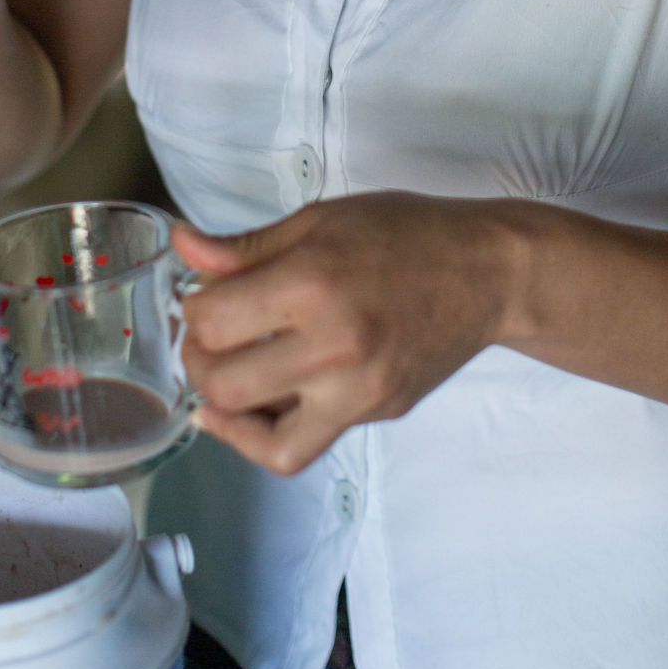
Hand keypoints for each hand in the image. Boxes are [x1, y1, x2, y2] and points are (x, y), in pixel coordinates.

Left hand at [173, 192, 516, 474]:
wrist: (486, 271)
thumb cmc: (404, 233)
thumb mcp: (319, 221)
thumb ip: (244, 246)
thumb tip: (181, 245)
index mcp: (313, 283)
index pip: (212, 319)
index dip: (194, 308)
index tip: (205, 294)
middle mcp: (334, 346)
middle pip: (225, 383)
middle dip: (199, 361)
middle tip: (208, 337)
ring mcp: (358, 392)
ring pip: (262, 436)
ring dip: (227, 408)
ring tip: (227, 375)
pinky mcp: (375, 414)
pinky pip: (302, 447)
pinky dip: (265, 437)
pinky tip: (252, 410)